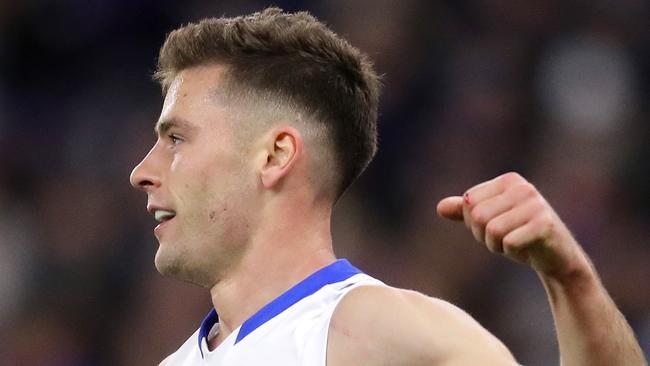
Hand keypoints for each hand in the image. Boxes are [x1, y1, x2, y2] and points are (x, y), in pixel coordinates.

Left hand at [437, 172, 590, 279]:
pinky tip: (527, 248)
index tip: (495, 227)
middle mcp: (523, 187)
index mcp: (508, 181)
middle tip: (505, 238)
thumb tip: (440, 208)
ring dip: (496, 245)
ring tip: (514, 242)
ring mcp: (536, 205)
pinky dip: (511, 251)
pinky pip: (508, 243)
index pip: (468, 201)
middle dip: (484, 235)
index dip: (474, 222)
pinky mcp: (545, 225)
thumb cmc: (520, 236)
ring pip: (491, 230)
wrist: (558, 258)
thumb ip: (465, 212)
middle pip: (477, 216)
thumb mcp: (489, 222)